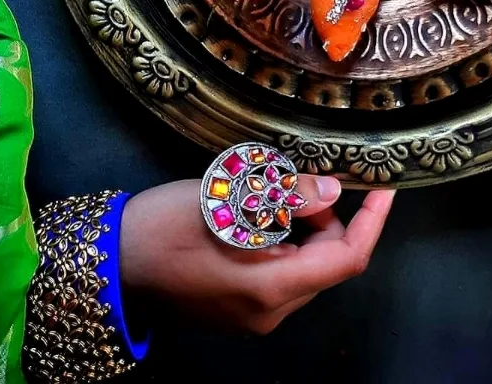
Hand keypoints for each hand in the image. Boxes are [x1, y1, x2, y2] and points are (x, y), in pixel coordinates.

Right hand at [120, 177, 394, 334]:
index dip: (371, 222)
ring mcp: (252, 314)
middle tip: (294, 177)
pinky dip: (279, 236)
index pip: (346, 259)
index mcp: (271, 289)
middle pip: (326, 259)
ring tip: (262, 189)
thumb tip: (334, 192)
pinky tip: (249, 211)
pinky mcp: (237, 305)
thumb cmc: (163, 228)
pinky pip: (278, 268)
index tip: (384, 187)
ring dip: (299, 222)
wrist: (108, 262)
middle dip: (324, 214)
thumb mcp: (224, 200)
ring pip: (303, 262)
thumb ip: (283, 196)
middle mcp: (270, 311)